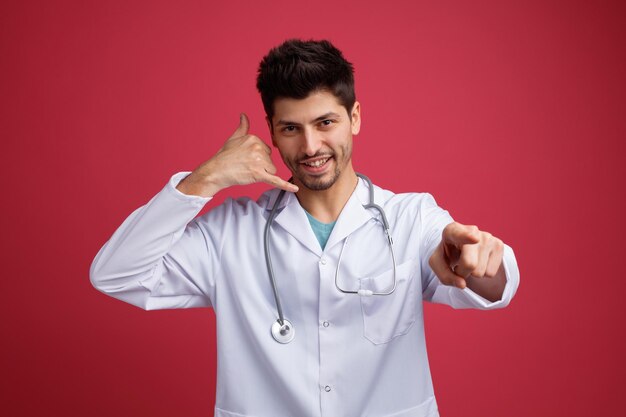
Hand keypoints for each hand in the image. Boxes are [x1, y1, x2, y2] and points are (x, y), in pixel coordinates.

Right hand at [176, 113, 298, 196]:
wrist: (216, 171)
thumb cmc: (224, 156)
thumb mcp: (233, 138)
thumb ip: (242, 127)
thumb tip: (244, 115)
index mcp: (254, 139)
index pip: (266, 150)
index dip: (258, 158)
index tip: (246, 159)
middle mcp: (258, 148)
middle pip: (270, 161)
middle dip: (261, 166)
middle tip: (245, 167)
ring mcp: (259, 161)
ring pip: (271, 170)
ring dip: (263, 174)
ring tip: (248, 172)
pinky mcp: (258, 174)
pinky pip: (275, 180)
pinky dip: (285, 186)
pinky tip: (295, 188)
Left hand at [428, 222, 504, 289]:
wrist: (459, 247)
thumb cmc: (447, 254)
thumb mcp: (437, 264)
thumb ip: (445, 276)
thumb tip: (462, 284)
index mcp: (452, 230)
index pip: (459, 234)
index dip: (466, 236)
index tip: (474, 239)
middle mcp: (472, 230)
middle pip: (470, 264)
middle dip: (462, 271)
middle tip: (458, 264)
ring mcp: (488, 237)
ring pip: (481, 271)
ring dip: (473, 272)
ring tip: (468, 260)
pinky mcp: (499, 245)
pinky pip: (491, 273)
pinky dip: (483, 272)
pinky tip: (478, 260)